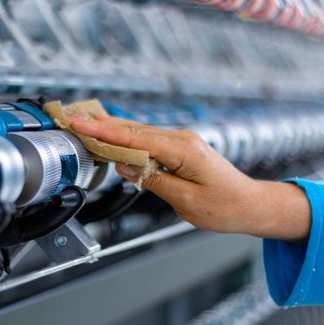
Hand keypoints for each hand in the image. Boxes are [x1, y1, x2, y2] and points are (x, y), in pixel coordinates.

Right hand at [70, 116, 310, 239]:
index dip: (103, 131)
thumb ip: (153, 180)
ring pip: (139, 133)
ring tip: (84, 124)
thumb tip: (126, 166)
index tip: (79, 124)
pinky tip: (112, 138)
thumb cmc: (225, 207)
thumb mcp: (185, 201)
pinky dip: (127, 139)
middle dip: (100, 124)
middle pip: (133, 130)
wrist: (251, 205)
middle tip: (72, 117)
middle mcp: (181, 139)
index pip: (134, 138)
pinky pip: (148, 141)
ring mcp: (182, 142)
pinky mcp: (181, 149)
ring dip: (111, 130)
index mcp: (182, 150)